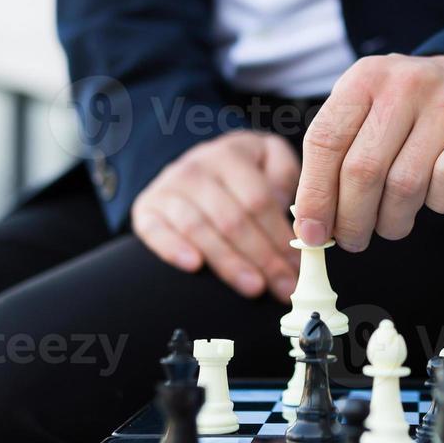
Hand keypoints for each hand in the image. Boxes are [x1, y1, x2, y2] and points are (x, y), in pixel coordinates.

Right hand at [132, 130, 300, 300]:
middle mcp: (196, 167)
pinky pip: (155, 230)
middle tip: (282, 288)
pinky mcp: (146, 208)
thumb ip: (287, 176)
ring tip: (253, 287)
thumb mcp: (269, 157)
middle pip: (232, 219)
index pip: (258, 200)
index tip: (297, 266)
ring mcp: (167, 188)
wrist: (194, 165)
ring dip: (229, 262)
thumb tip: (292, 215)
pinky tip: (194, 266)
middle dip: (262, 258)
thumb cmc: (240, 171)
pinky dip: (173, 248)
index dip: (279, 236)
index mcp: (231, 154)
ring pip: (199, 228)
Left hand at [293, 54, 443, 250]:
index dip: (314, 195)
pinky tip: (432, 199)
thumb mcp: (368, 113)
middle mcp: (405, 84)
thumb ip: (335, 158)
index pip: (325, 141)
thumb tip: (311, 224)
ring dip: (391, 221)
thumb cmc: (410, 112)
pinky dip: (435, 205)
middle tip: (352, 240)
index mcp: (365, 78)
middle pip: (363, 170)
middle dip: (351, 219)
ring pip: (404, 186)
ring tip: (390, 225)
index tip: (310, 233)